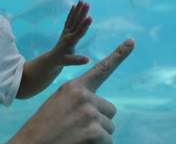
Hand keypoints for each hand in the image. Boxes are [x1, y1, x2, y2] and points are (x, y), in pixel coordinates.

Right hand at [8, 39, 134, 143]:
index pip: (101, 69)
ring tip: (75, 138)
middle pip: (109, 110)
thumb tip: (101, 111)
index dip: (119, 55)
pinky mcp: (94, 130)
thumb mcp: (59, 107)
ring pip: (109, 128)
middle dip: (99, 122)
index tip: (132, 41)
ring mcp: (89, 112)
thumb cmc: (43, 129)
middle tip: (77, 129)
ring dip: (96, 137)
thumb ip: (79, 102)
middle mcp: (84, 96)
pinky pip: (107, 142)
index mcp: (74, 87)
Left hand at [49, 0, 91, 65]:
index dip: (85, 25)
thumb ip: (78, 60)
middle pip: (76, 22)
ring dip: (77, 10)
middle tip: (87, 3)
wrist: (53, 58)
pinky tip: (74, 5)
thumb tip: (88, 60)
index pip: (79, 32)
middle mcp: (68, 34)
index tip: (90, 17)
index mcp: (71, 41)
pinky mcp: (65, 30)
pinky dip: (71, 13)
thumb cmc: (62, 60)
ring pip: (72, 19)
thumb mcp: (70, 62)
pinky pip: (68, 20)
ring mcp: (66, 31)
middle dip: (82, 13)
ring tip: (82, 0)